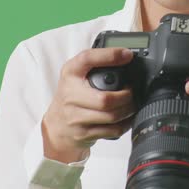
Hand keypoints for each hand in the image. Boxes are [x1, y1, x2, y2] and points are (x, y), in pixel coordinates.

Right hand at [42, 47, 137, 162]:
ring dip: (128, 110)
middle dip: (126, 96)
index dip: (109, 56)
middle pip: (105, 98)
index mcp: (70, 73)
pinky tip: (126, 118)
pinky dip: (124, 124)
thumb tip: (126, 56)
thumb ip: (95, 64)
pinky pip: (111, 130)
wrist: (57, 125)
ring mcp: (75, 116)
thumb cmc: (71, 95)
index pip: (87, 59)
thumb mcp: (76, 74)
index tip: (127, 55)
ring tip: (131, 104)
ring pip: (111, 116)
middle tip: (131, 92)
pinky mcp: (83, 133)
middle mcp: (70, 94)